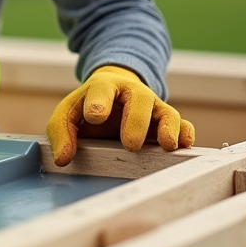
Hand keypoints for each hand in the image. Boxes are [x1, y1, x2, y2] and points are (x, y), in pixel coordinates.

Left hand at [46, 65, 194, 166]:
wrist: (111, 93)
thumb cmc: (87, 106)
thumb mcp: (67, 114)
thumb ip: (60, 132)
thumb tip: (63, 158)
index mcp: (103, 87)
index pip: (101, 90)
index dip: (99, 102)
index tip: (95, 115)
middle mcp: (132, 94)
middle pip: (140, 100)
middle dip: (136, 121)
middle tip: (130, 144)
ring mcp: (151, 107)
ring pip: (166, 112)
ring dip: (168, 128)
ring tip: (166, 144)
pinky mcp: (164, 121)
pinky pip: (182, 124)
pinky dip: (185, 134)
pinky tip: (183, 146)